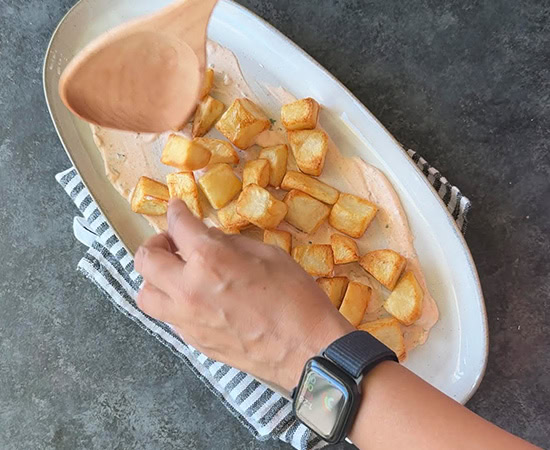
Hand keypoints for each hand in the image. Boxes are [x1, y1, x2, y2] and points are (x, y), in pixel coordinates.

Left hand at [134, 199, 353, 390]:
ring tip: (175, 274)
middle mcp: (188, 289)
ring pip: (146, 295)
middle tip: (172, 242)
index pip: (179, 226)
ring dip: (155, 278)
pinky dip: (173, 302)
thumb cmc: (295, 297)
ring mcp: (187, 319)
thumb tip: (208, 238)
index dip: (176, 212)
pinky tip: (194, 299)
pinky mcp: (193, 341)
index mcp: (209, 259)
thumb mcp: (268, 254)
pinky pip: (168, 317)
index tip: (177, 209)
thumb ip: (231, 244)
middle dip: (156, 243)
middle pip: (146, 260)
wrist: (305, 349)